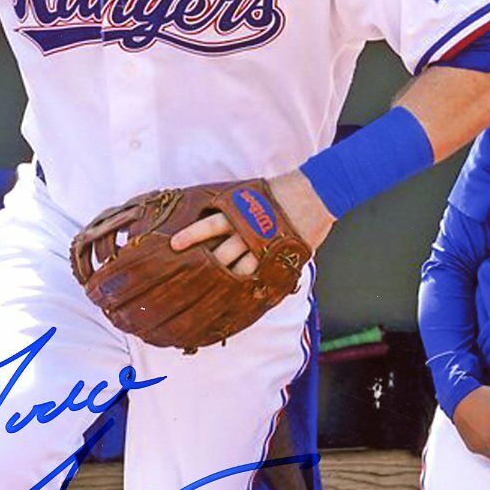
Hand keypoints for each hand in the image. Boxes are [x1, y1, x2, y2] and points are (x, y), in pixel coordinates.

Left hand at [168, 169, 332, 276]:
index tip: (174, 245)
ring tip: (213, 292)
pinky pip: (262, 276)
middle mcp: (249, 230)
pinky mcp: (279, 258)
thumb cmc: (278, 193)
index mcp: (239, 212)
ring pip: (241, 269)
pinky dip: (250, 286)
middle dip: (208, 267)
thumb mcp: (248, 195)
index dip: (192, 236)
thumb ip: (229, 209)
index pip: (210, 225)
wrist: (315, 193)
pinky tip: (240, 296)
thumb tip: (206, 222)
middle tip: (191, 278)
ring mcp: (266, 246)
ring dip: (227, 281)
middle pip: (223, 254)